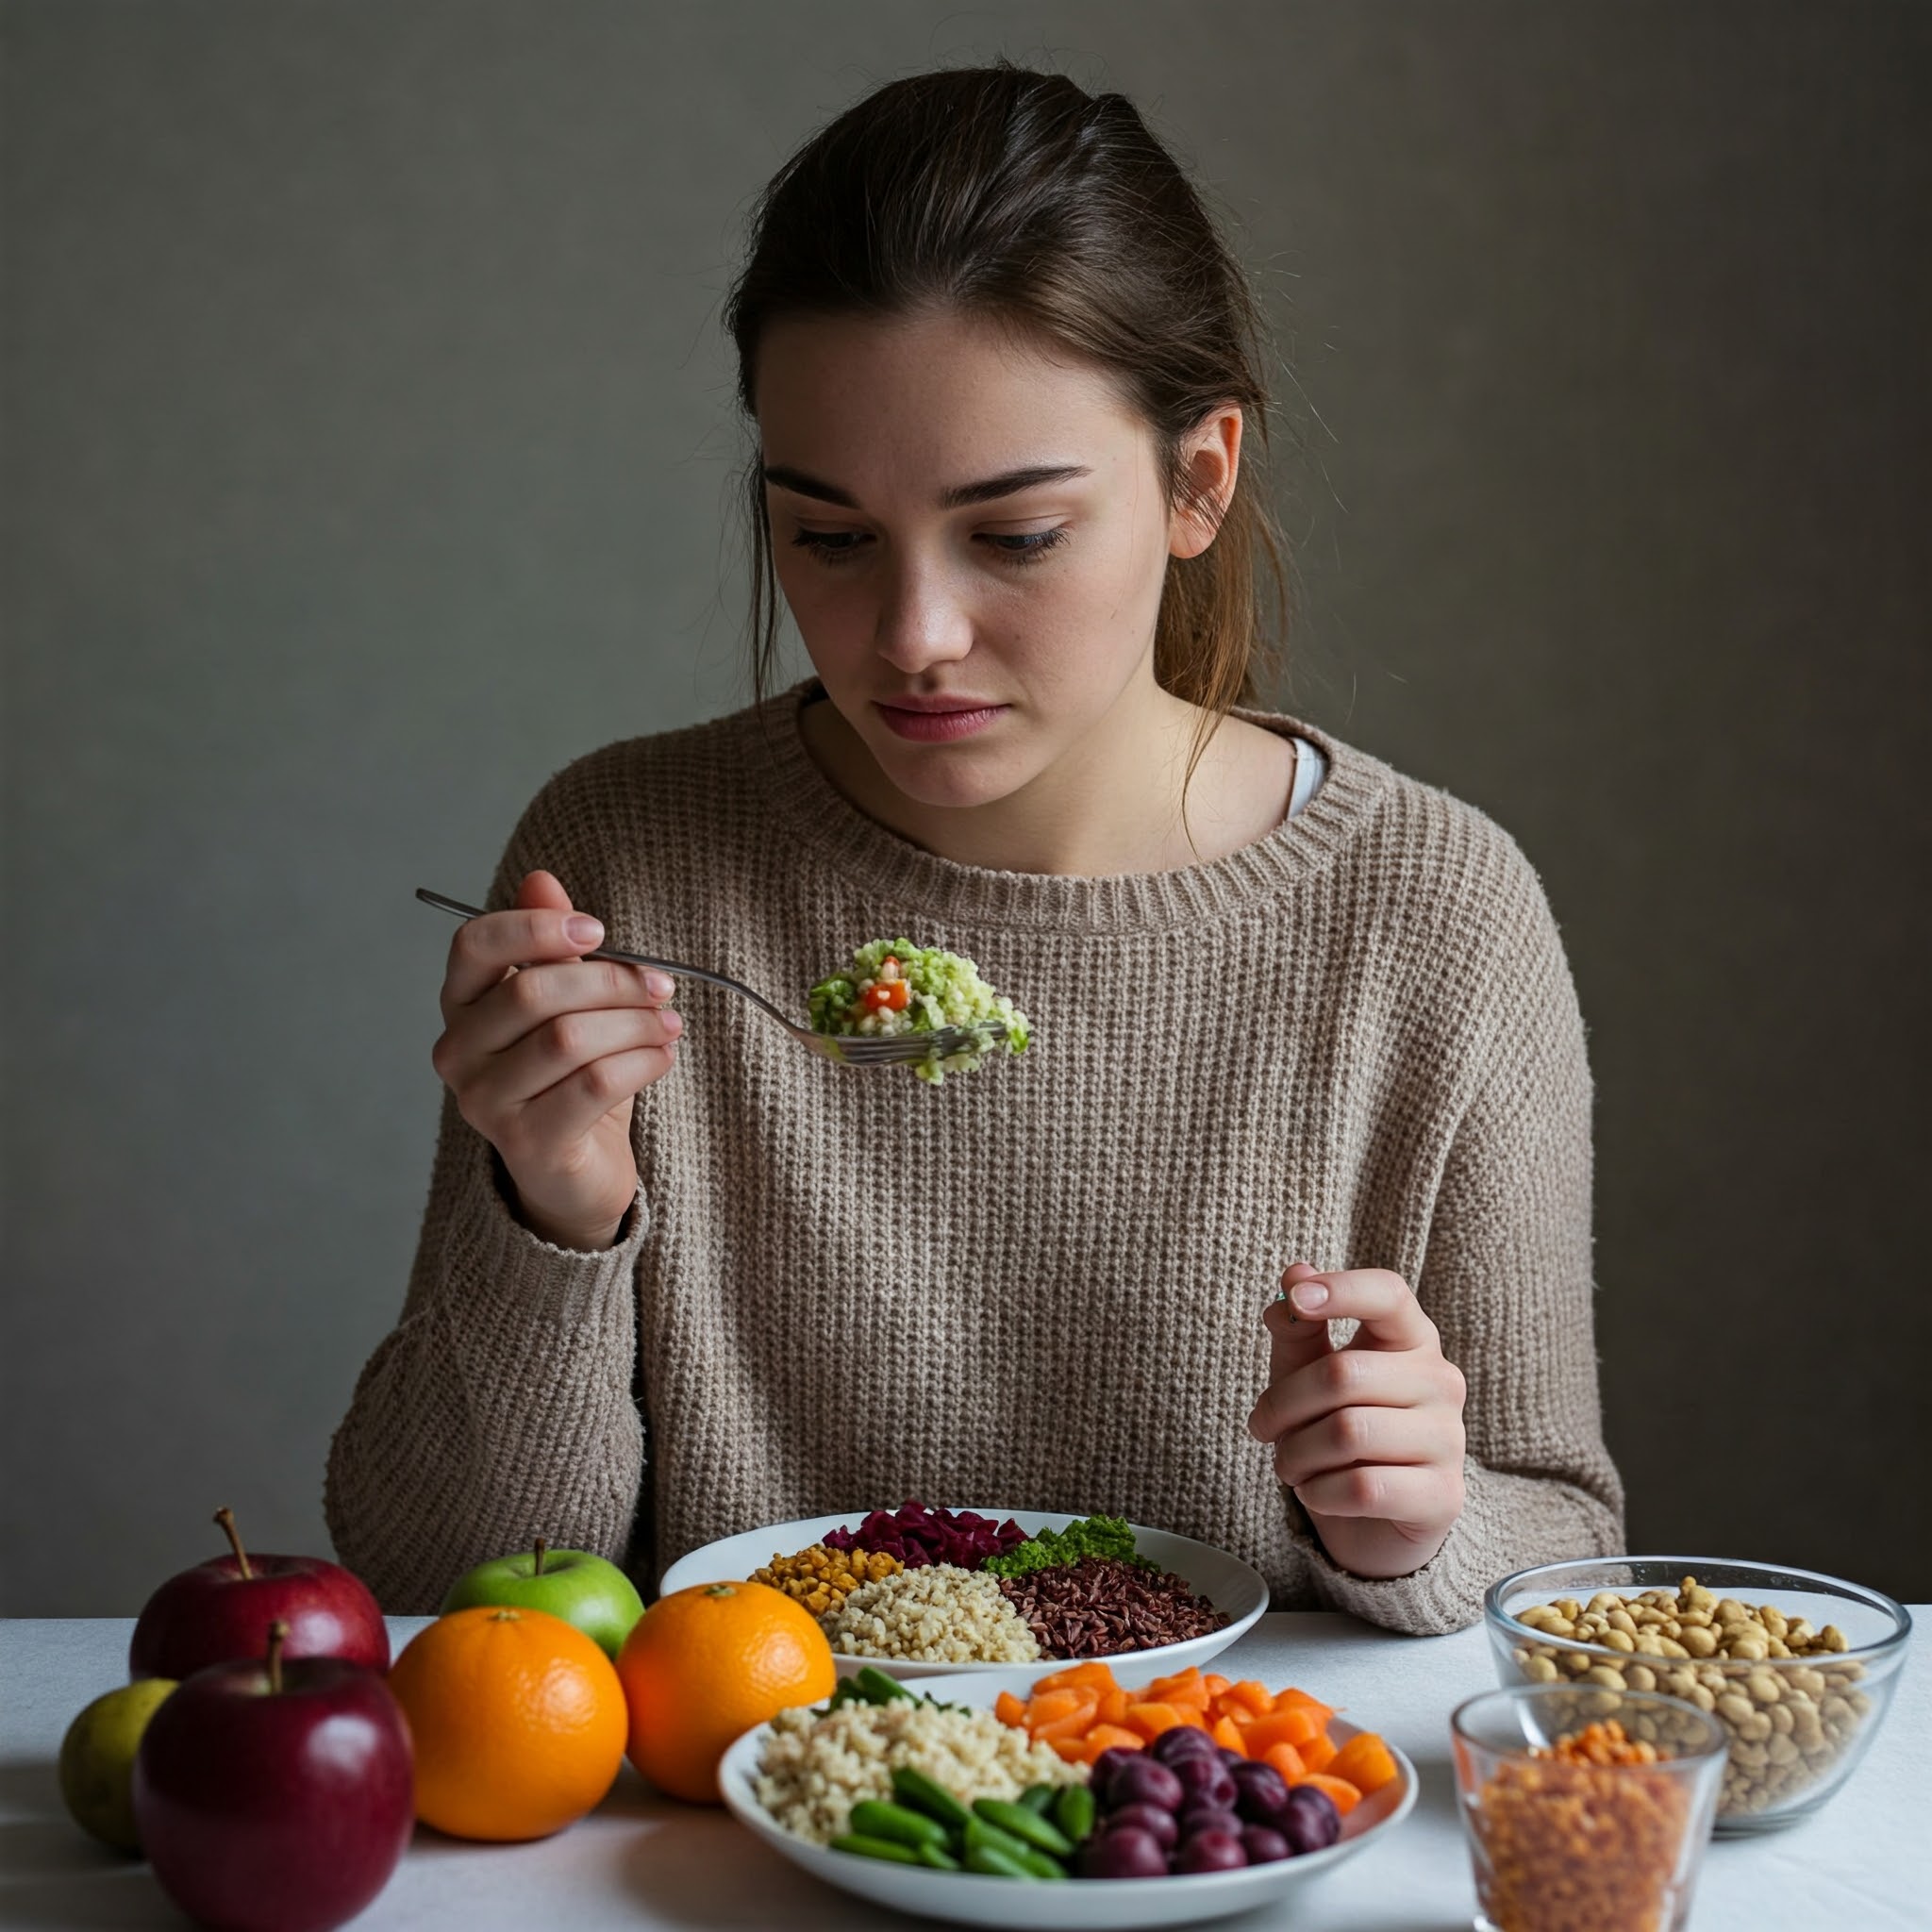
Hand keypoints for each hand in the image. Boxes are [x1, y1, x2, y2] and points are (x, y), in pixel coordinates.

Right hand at [430, 869, 680, 1249]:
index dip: (537, 928)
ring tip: (669, 1025)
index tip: (597, 929)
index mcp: (462, 1005)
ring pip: (568, 1039)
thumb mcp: (566, 1001)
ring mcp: (483, 1102)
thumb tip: (541, 879)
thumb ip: (550, 941)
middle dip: (612, 982)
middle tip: (660, 985)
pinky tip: (663, 1057)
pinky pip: (592, 1086)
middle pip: (534, 991)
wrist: (576, 1171)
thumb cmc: (570, 1075)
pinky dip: (640, 1063)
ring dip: (635, 1024)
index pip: (475, 945)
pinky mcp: (525, 1143)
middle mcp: (457, 1052)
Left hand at [1246, 1262, 1467, 1578]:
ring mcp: (1450, 1439)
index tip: (1297, 1298)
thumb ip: (1299, 1327)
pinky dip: (1320, 1493)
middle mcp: (1441, 1381)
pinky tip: (1317, 1492)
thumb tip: (1295, 1272)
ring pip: (1349, 1434)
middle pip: (1343, 1374)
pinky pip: (1364, 1488)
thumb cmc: (1337, 1427)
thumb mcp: (1307, 1373)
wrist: (1374, 1519)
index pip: (1389, 1295)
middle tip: (1262, 1427)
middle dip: (1283, 1405)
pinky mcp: (1444, 1496)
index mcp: (1412, 1338)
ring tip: (1289, 1464)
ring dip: (1296, 1454)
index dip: (1343, 1290)